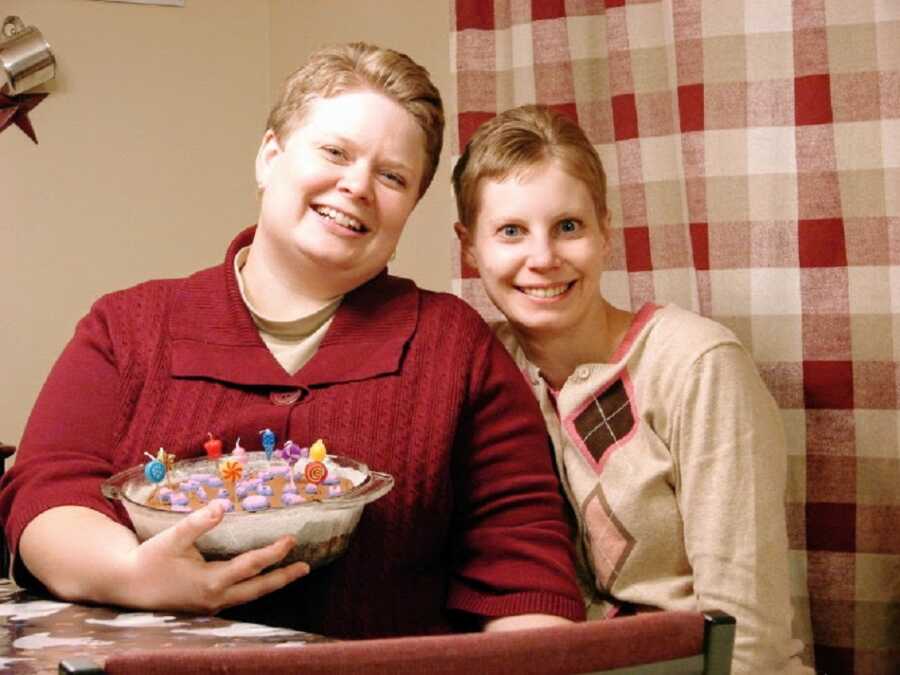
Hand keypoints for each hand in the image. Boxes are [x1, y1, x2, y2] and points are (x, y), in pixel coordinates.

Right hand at [122, 500, 309, 613]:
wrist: (128, 585)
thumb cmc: (149, 559)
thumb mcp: (172, 538)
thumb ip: (198, 523)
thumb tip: (220, 507)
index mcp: (211, 582)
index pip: (251, 566)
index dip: (274, 554)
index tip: (291, 540)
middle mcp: (216, 598)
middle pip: (258, 589)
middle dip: (283, 577)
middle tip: (305, 567)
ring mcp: (212, 605)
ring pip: (250, 596)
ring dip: (272, 584)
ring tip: (292, 572)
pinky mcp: (207, 606)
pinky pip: (238, 597)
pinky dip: (254, 587)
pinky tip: (260, 579)